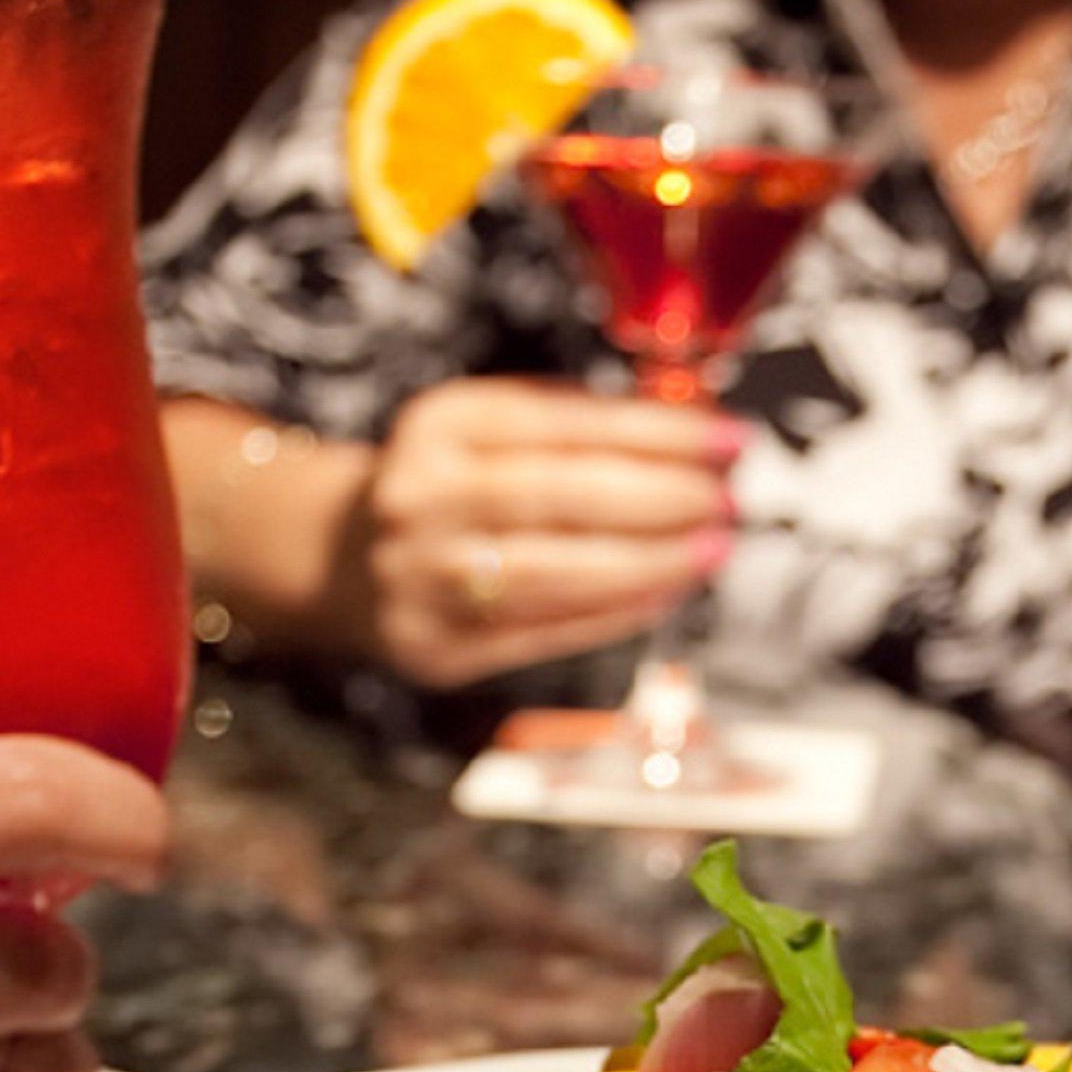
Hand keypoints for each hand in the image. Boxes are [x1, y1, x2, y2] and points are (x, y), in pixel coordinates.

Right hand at [344, 378, 738, 685]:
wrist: (344, 560)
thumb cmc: (448, 486)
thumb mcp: (487, 427)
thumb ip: (578, 423)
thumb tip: (694, 433)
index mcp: (439, 425)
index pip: (564, 424)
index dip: (656, 433)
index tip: (727, 438)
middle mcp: (420, 498)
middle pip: (561, 496)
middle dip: (662, 498)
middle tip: (727, 498)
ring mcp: (423, 579)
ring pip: (557, 573)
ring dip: (651, 563)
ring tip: (712, 548)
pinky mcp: (439, 649)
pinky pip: (546, 633)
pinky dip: (617, 613)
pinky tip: (667, 593)